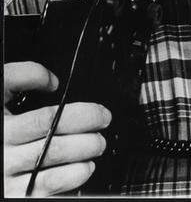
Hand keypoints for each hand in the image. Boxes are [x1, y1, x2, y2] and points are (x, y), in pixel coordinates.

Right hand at [4, 62, 111, 196]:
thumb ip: (21, 77)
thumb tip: (52, 81)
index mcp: (2, 126)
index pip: (46, 119)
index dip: (79, 113)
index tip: (99, 111)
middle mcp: (3, 153)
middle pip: (55, 143)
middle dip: (88, 132)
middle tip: (103, 123)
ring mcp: (7, 178)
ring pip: (54, 168)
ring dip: (84, 153)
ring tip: (97, 144)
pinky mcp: (15, 196)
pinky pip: (49, 188)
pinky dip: (74, 177)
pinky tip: (84, 167)